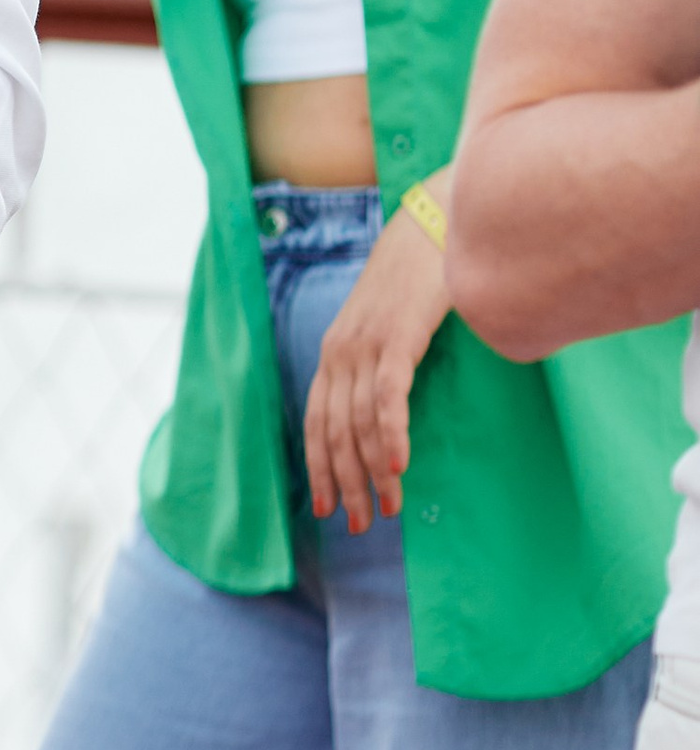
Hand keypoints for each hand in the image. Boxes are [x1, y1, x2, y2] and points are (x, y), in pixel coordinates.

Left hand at [301, 200, 452, 533]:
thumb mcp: (389, 329)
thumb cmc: (418, 282)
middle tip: (358, 524)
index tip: (327, 509)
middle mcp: (340, 352)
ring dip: (373, 471)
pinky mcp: (396, 337)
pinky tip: (398, 466)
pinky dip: (389, 433)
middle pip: (333, 433)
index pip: (316, 423)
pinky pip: (387, 396)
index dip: (320, 468)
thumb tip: (388, 413)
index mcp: (334, 353)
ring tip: (386, 508)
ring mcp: (365, 344)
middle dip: (345, 483)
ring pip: (359, 422)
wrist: (432, 225)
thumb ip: (382, 367)